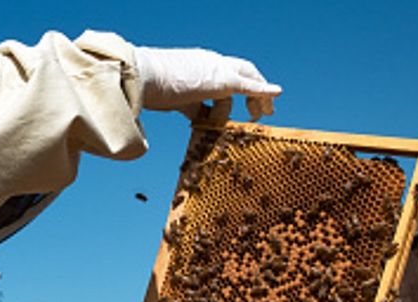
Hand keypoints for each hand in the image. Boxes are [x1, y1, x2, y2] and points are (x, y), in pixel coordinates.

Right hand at [134, 46, 280, 119]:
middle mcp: (210, 62)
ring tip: (259, 116)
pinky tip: (276, 94)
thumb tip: (189, 121)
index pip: (220, 73)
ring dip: (254, 100)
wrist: (141, 77)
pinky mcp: (221, 82)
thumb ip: (184, 106)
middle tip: (262, 108)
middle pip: (242, 70)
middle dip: (254, 88)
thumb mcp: (169, 98)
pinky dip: (263, 90)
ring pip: (244, 83)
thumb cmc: (145, 88)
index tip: (235, 103)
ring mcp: (217, 70)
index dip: (232, 88)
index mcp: (196, 64)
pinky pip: (248, 86)